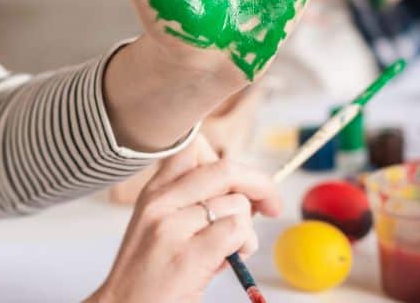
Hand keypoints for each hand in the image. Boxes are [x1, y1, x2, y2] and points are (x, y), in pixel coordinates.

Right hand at [87, 136, 280, 302]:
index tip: (242, 179)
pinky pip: (236, 232)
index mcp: (154, 191)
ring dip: (249, 229)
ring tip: (233, 250)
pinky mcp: (189, 256)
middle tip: (271, 205)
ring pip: (237, 205)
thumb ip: (191, 200)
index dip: (227, 159)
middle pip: (226, 169)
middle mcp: (160, 202)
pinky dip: (244, 245)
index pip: (194, 146)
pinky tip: (230, 259)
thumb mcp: (158, 223)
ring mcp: (172, 228)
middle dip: (260, 185)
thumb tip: (243, 188)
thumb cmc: (148, 273)